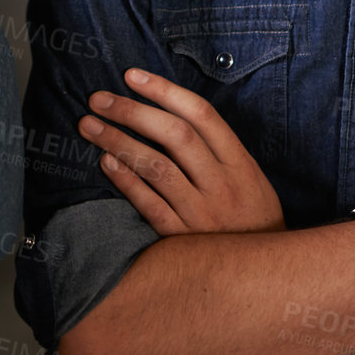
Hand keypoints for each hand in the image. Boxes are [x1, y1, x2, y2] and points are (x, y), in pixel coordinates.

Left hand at [78, 67, 283, 235]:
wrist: (265, 279)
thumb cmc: (252, 221)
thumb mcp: (251, 180)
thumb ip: (218, 150)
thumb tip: (170, 111)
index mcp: (241, 164)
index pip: (201, 114)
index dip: (164, 90)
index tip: (131, 75)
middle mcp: (223, 185)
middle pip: (175, 135)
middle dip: (132, 111)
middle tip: (99, 98)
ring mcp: (202, 214)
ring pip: (156, 167)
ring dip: (118, 141)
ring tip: (89, 126)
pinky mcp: (182, 241)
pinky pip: (149, 205)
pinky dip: (126, 181)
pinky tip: (105, 162)